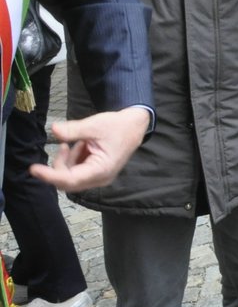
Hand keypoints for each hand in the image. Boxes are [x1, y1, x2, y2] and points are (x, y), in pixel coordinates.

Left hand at [30, 106, 148, 191]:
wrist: (135, 125)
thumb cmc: (118, 126)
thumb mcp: (94, 125)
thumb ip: (73, 130)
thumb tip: (54, 129)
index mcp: (102, 169)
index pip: (70, 180)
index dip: (50, 176)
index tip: (33, 169)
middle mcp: (100, 178)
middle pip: (68, 181)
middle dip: (60, 164)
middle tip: (64, 145)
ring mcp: (99, 178)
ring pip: (71, 178)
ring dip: (68, 161)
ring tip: (76, 143)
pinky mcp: (97, 174)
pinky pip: (77, 173)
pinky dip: (74, 161)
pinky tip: (81, 147)